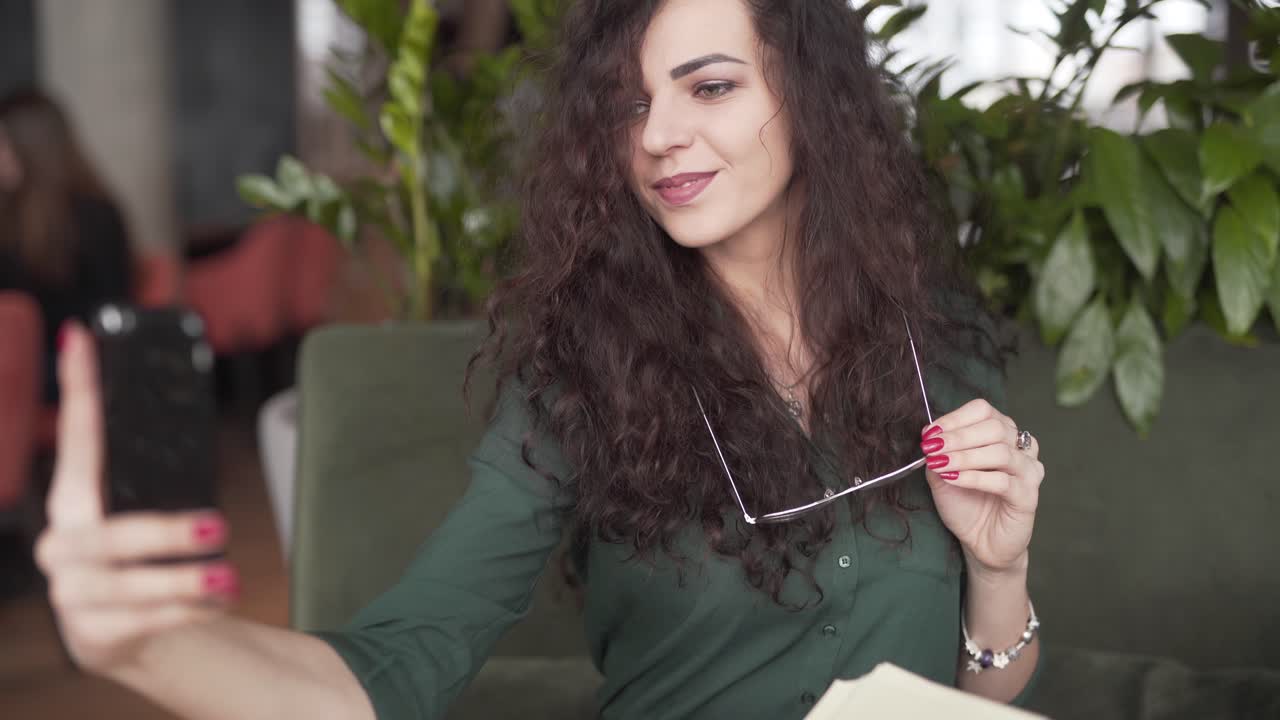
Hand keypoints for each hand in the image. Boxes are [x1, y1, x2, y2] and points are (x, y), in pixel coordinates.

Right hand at [34, 323, 237, 675]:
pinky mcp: (93, 635)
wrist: (127, 634)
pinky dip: (187, 612)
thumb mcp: (149, 515)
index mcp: (76, 501)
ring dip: (186, 582)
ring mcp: (73, 593)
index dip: (76, 386)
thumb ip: (157, 480)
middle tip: (218, 527)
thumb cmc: (145, 561)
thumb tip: (184, 414)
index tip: (82, 336)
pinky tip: (216, 603)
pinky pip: (146, 622)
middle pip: (111, 537)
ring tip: (228, 578)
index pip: (77, 436)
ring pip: (132, 587)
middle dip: (166, 533)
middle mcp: (63, 545)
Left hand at [918, 399, 1041, 578]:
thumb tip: (931, 435)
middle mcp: (1020, 448)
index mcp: (1002, 434)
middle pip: (994, 427)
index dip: (955, 418)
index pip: (984, 411)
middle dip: (958, 436)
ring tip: (941, 463)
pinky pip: (1003, 481)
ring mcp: (1028, 471)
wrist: (980, 541)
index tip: (931, 432)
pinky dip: (974, 477)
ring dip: (965, 456)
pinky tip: (953, 479)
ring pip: (1001, 452)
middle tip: (933, 447)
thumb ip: (940, 453)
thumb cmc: (965, 503)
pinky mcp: (1029, 496)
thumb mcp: (943, 474)